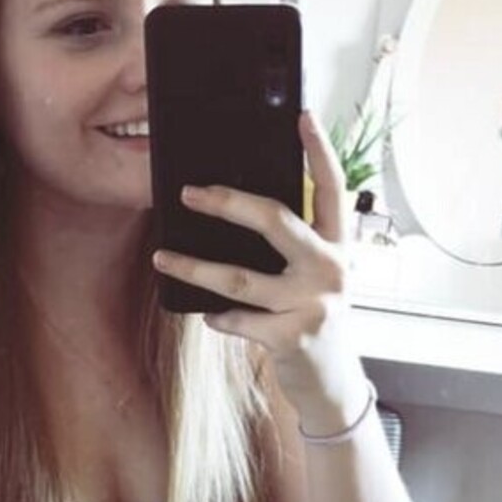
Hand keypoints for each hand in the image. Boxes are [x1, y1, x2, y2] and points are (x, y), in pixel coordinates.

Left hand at [151, 109, 367, 425]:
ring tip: (162, 258)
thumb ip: (294, 249)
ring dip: (195, 267)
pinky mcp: (292, 337)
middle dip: (227, 202)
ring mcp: (313, 304)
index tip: (303, 116)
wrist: (333, 385)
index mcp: (339, 248)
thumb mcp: (316, 280)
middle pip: (275, 219)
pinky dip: (219, 317)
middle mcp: (330, 269)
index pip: (333, 190)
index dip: (320, 151)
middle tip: (189, 193)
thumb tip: (237, 213)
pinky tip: (207, 316)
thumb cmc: (315, 322)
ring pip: (241, 277)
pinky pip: (239, 318)